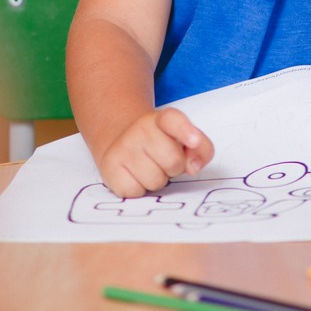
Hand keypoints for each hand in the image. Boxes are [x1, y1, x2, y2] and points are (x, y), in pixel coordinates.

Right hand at [97, 107, 214, 198]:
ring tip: (150, 167)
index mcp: (162, 119)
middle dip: (175, 167)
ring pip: (155, 181)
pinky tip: (136, 176)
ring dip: (157, 180)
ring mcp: (123, 147)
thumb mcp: (183, 138)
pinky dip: (140, 189)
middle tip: (164, 161)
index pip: (173, 120)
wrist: (120, 140)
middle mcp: (141, 129)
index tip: (194, 141)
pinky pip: (136, 192)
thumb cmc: (159, 144)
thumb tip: (193, 167)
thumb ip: (201, 149)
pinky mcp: (110, 168)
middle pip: (173, 161)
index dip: (186, 131)